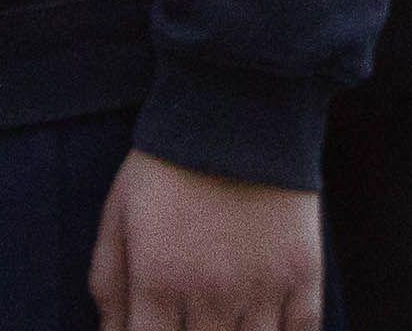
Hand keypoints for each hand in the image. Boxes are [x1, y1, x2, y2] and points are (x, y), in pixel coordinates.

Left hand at [87, 148, 319, 330]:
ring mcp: (262, 288)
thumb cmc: (168, 161)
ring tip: (226, 328)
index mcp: (159, 282)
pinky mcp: (303, 274)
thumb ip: (108, 282)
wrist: (237, 104)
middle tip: (194, 325)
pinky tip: (269, 330)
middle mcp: (211, 295)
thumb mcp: (119, 214)